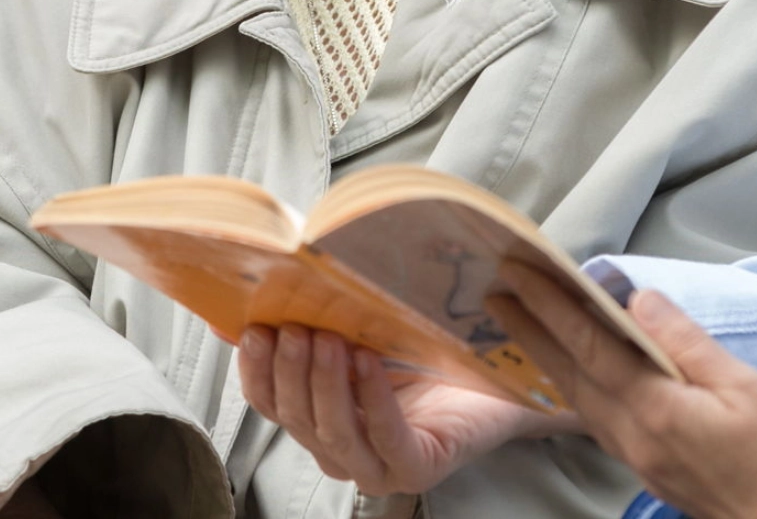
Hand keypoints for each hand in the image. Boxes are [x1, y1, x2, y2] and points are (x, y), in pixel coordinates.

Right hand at [237, 322, 576, 495]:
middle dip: (290, 370)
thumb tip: (258, 289)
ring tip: (327, 337)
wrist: (503, 372)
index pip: (270, 404)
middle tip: (294, 325)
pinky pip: (385, 439)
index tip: (253, 329)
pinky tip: (368, 361)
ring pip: (333, 433)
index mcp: (321, 418)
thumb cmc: (430, 349)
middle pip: (297, 418)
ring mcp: (378, 466)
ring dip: (324, 383)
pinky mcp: (417, 467)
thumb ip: (317, 315)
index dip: (255, 371)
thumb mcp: (365, 325)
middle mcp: (343, 449)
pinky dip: (371, 399)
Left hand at [490, 265, 756, 518]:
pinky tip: (573, 376)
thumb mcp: (745, 388)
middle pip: (570, 373)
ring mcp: (637, 456)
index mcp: (654, 410)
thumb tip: (643, 300)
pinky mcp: (649, 467)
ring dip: (547, 356)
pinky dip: (573, 386)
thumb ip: (687, 343)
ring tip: (522, 325)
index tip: (520, 271)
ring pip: (578, 398)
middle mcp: (633, 436)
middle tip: (497, 291)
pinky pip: (595, 418)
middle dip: (530, 328)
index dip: (551, 304)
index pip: (589, 345)